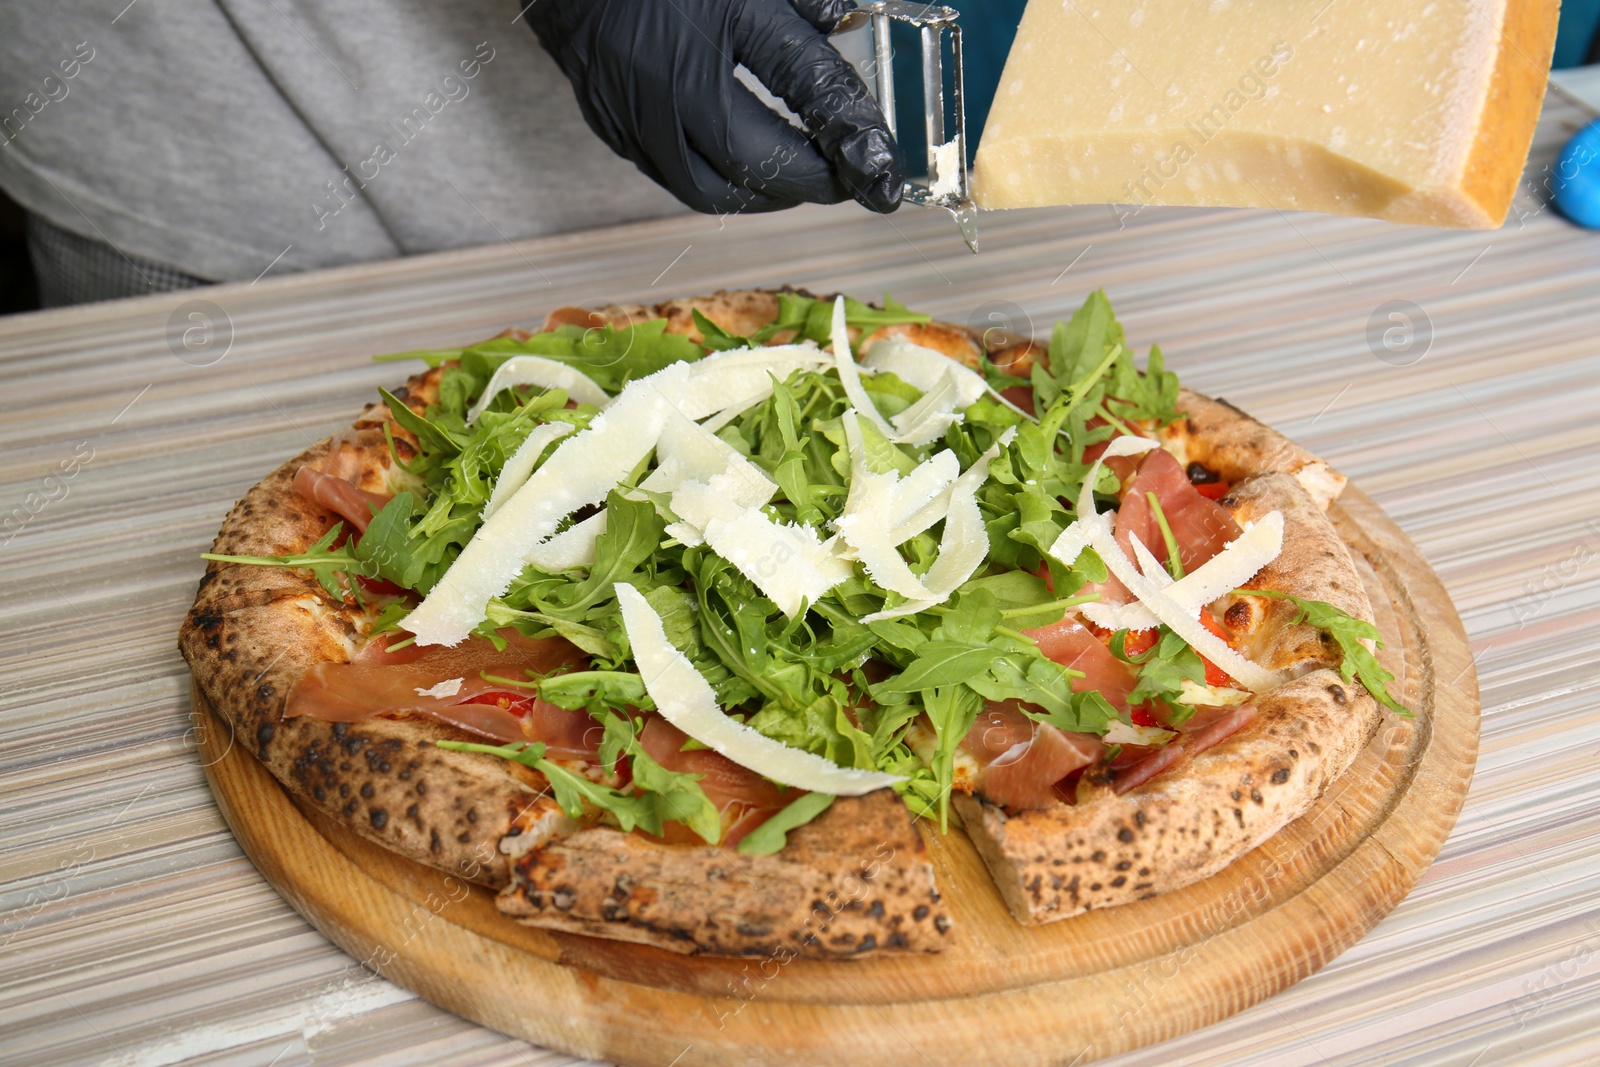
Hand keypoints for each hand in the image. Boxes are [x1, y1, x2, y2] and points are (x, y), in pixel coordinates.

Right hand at [525, 0, 901, 214]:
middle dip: (811, 180)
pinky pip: (672, 177)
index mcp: (719, 13)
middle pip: (757, 159)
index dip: (852, 128)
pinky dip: (717, 182)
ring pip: (711, 188)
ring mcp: (636, 110)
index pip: (805, 82)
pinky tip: (742, 170)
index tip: (884, 163)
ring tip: (799, 181)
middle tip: (848, 179)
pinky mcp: (610, 127)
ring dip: (764, 194)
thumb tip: (850, 29)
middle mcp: (673, 74)